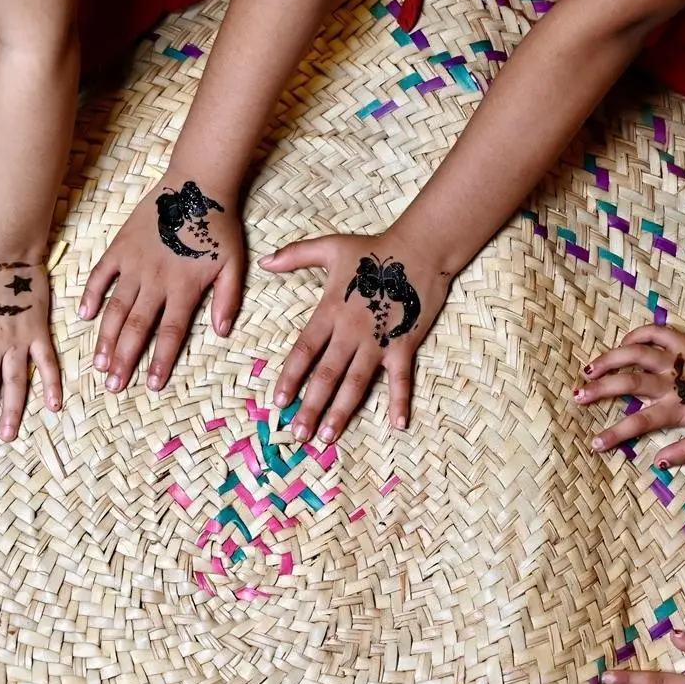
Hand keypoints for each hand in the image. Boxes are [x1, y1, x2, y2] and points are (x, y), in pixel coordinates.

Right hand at [80, 178, 244, 391]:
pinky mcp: (120, 247)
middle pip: (137, 328)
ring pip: (116, 309)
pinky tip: (85, 317)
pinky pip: (101, 275)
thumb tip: (221, 333)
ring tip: (99, 364)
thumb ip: (227, 300)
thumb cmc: (219, 227)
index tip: (151, 386)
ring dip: (106, 339)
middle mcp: (156, 281)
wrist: (197, 185)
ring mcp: (134, 264)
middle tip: (114, 385)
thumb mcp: (234, 265)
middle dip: (125, 360)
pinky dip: (92, 295)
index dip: (160, 362)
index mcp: (185, 289)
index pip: (170, 334)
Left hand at [261, 233, 450, 443]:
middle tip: (299, 434)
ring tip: (328, 437)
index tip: (279, 401)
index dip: (289, 377)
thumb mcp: (330, 246)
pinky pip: (401, 379)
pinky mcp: (403, 345)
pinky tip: (398, 425)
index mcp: (330, 311)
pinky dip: (399, 402)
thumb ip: (294, 255)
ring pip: (355, 384)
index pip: (304, 351)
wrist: (420, 249)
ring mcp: (378, 341)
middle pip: (325, 375)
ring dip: (341, 412)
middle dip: (310, 407)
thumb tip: (264, 262)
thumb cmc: (374, 249)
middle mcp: (350, 332)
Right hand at [577, 326, 684, 467]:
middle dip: (598, 390)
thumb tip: (658, 463)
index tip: (594, 444)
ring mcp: (677, 358)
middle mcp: (672, 381)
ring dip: (609, 359)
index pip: (638, 424)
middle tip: (577, 396)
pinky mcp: (684, 340)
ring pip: (635, 353)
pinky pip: (654, 332)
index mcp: (677, 407)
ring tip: (589, 369)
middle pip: (627, 382)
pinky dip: (636, 335)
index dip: (613, 434)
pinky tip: (623, 345)